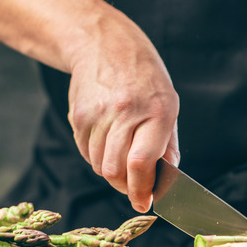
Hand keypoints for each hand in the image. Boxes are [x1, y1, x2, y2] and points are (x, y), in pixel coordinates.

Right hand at [67, 7, 179, 212]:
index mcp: (157, 110)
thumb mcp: (168, 104)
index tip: (143, 203)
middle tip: (133, 185)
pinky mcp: (78, 116)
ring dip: (111, 169)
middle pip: (116, 170)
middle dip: (125, 186)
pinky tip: (106, 136)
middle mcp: (126, 112)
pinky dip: (96, 155)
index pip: (141, 163)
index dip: (141, 190)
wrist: (104, 43)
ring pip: (99, 166)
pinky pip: (86, 153)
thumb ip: (168, 146)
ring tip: (121, 149)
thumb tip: (164, 182)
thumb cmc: (144, 78)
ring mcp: (98, 114)